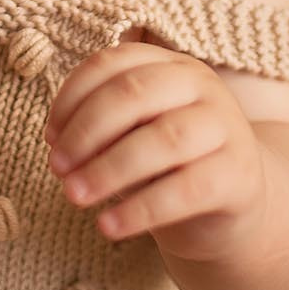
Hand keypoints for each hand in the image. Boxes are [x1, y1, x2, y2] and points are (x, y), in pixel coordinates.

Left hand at [44, 42, 270, 262]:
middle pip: (135, 93)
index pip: (113, 63)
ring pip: (162, 139)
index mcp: (171, 64)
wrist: (230, 210)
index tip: (49, 136)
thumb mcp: (133, 135)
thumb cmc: (167, 165)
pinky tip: (108, 226)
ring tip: (73, 196)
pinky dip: (139, 210)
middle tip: (57, 167)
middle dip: (86, 131)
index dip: (72, 97)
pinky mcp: (239, 175)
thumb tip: (58, 142)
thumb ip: (102, 128)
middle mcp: (202, 86)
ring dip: (108, 169)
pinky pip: (186, 190)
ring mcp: (226, 127)